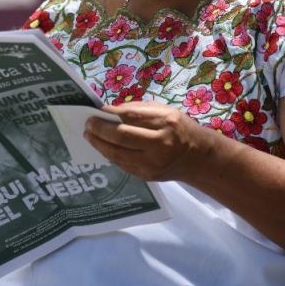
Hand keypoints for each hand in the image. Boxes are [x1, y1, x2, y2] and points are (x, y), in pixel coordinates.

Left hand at [84, 102, 214, 181]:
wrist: (197, 158)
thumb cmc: (179, 128)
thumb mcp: (165, 111)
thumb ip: (139, 110)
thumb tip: (111, 110)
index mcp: (166, 122)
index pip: (132, 116)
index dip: (111, 113)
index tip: (97, 110)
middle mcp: (160, 143)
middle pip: (122, 136)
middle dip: (100, 129)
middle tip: (88, 124)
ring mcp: (152, 163)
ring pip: (118, 153)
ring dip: (99, 143)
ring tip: (89, 135)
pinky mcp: (146, 175)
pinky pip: (122, 164)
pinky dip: (109, 154)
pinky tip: (102, 146)